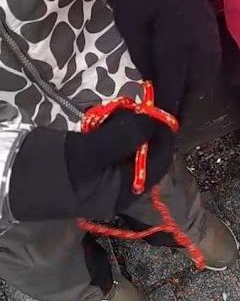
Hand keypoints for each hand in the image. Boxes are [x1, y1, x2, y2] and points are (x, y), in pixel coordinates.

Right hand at [9, 111, 165, 220]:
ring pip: (130, 147)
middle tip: (131, 108)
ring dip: (126, 128)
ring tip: (115, 112)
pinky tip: (103, 120)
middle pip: (146, 153)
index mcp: (125, 191)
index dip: (162, 136)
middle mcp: (121, 186)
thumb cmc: (50, 170)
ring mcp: (106, 176)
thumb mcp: (88, 153)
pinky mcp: (93, 165)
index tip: (158, 111)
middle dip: (142, 129)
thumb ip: (124, 138)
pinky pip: (113, 146)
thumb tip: (152, 122)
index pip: (159, 162)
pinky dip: (112, 131)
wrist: (6, 178)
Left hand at [109, 0, 220, 113]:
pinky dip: (200, 75)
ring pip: (206, 77)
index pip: (173, 89)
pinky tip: (188, 77)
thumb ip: (146, 61)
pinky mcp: (212, 32)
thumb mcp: (132, 29)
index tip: (161, 132)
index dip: (166, 113)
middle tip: (168, 120)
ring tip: (178, 101)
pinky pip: (210, 63)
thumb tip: (155, 88)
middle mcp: (199, 47)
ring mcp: (209, 38)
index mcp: (175, 46)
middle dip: (183, 107)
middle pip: (196, 88)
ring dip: (193, 92)